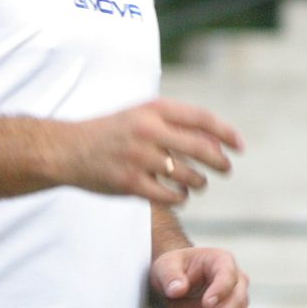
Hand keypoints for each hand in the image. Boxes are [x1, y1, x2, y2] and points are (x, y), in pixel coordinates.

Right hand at [60, 99, 242, 204]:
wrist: (65, 149)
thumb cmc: (115, 131)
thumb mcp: (143, 115)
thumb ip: (178, 123)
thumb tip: (219, 142)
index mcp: (155, 109)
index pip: (203, 119)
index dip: (227, 133)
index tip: (240, 146)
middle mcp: (148, 131)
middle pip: (201, 148)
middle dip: (220, 162)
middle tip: (227, 169)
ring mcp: (138, 158)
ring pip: (188, 175)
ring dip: (200, 182)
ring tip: (200, 183)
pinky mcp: (129, 183)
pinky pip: (169, 196)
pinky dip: (180, 198)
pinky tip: (181, 196)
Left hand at [150, 246, 248, 307]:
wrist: (175, 284)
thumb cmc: (173, 269)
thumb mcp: (165, 266)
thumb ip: (170, 276)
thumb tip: (177, 290)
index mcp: (222, 262)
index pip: (229, 276)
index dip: (221, 291)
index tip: (206, 304)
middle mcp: (236, 283)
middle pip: (239, 303)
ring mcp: (235, 304)